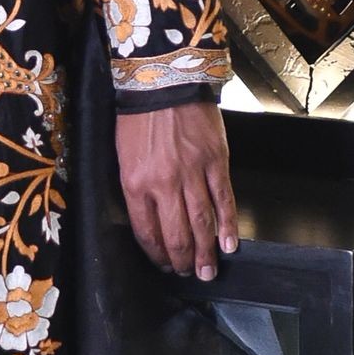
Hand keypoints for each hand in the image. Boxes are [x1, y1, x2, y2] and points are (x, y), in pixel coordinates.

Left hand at [115, 100, 237, 280]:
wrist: (162, 80)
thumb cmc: (138, 116)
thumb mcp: (124, 154)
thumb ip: (137, 187)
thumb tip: (150, 217)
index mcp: (136, 183)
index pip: (147, 232)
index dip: (157, 255)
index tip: (164, 265)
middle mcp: (164, 184)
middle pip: (177, 235)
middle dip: (184, 261)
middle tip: (190, 274)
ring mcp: (192, 174)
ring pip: (202, 224)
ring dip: (207, 252)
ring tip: (209, 270)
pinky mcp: (215, 162)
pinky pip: (223, 201)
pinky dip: (228, 226)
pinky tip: (229, 244)